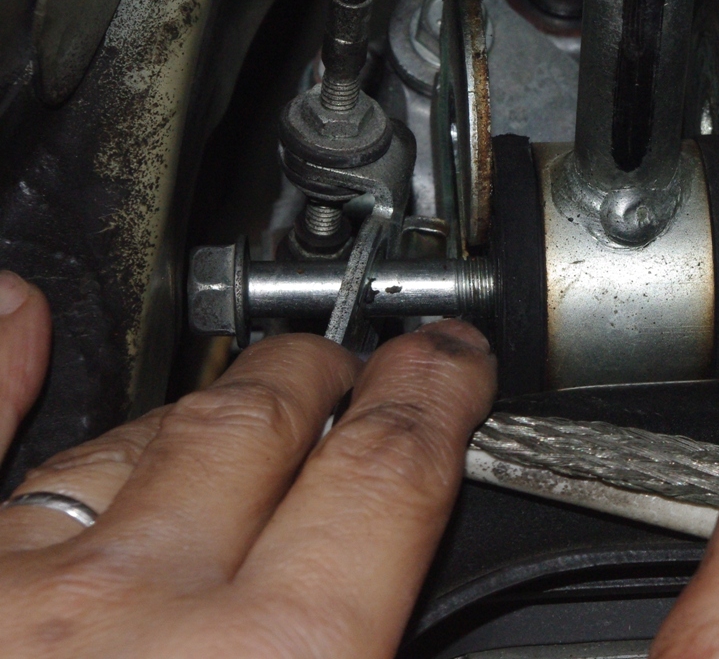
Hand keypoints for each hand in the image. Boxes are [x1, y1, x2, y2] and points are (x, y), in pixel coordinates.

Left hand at [0, 268, 494, 658]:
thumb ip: (364, 649)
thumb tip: (398, 609)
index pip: (383, 475)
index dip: (434, 396)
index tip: (451, 364)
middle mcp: (132, 608)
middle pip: (264, 421)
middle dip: (331, 375)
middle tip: (365, 367)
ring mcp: (17, 590)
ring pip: (137, 437)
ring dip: (212, 405)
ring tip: (259, 389)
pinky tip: (13, 316)